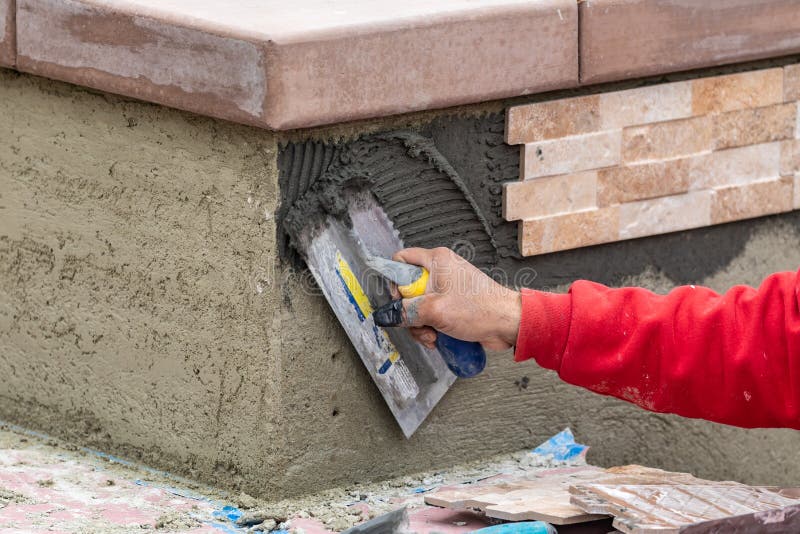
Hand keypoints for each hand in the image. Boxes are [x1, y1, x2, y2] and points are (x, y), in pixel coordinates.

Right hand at [387, 247, 520, 350]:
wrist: (507, 323)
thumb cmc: (481, 309)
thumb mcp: (435, 310)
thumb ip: (406, 312)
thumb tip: (388, 314)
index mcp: (436, 260)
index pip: (401, 260)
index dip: (395, 281)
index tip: (398, 300)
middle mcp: (441, 271)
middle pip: (408, 289)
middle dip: (410, 312)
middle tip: (419, 323)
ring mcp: (447, 289)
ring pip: (419, 306)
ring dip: (421, 325)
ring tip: (432, 335)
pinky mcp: (452, 304)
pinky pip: (431, 315)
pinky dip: (431, 328)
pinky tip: (438, 338)